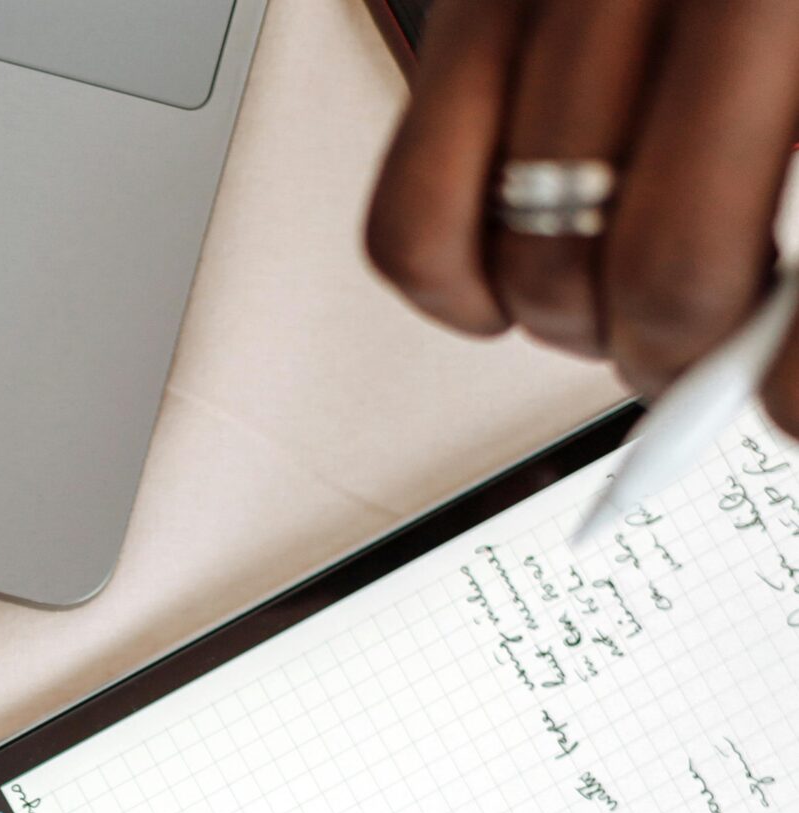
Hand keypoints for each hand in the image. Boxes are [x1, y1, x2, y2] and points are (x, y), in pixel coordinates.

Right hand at [364, 0, 798, 433]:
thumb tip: (785, 365)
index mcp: (795, 23)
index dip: (791, 385)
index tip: (786, 408)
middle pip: (666, 275)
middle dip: (682, 356)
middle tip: (701, 348)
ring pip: (542, 266)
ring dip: (584, 327)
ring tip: (624, 296)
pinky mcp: (468, 6)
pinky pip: (417, 222)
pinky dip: (459, 289)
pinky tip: (513, 275)